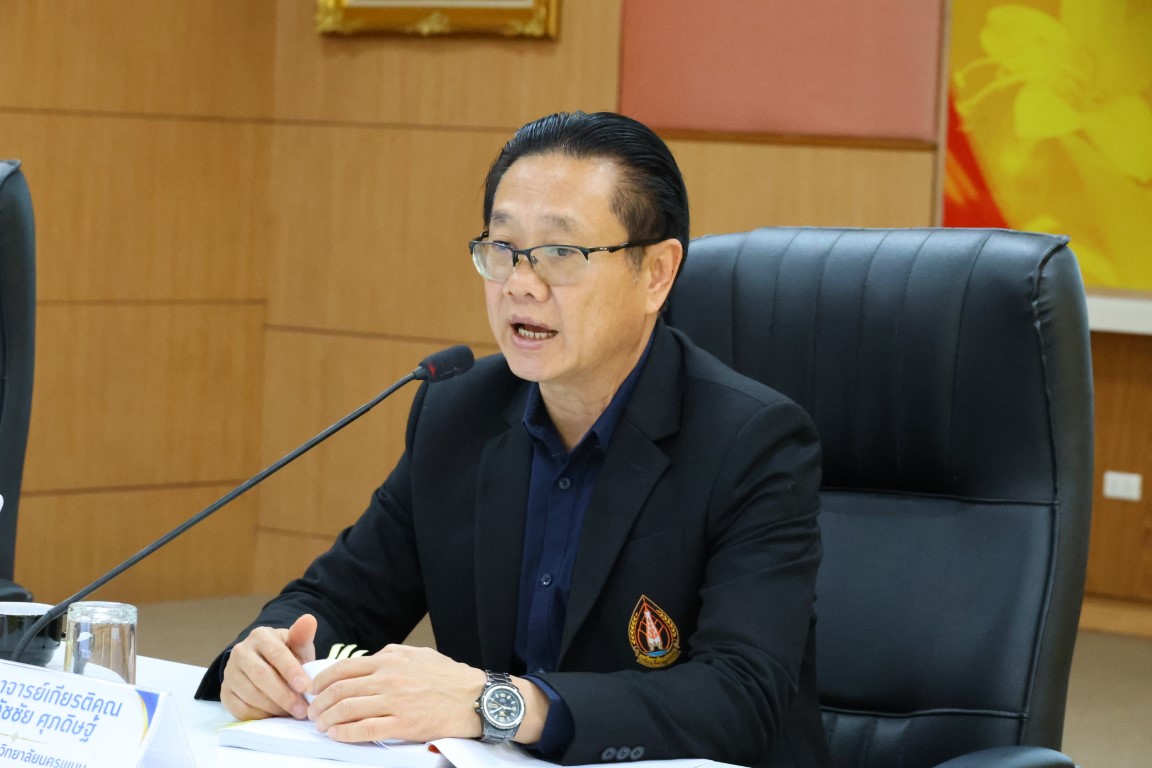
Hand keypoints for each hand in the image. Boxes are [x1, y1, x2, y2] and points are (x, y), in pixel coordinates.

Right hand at [221, 614, 317, 720]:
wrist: (266, 665)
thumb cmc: (287, 655)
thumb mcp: (297, 645)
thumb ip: (302, 636)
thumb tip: (309, 619)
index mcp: (260, 636)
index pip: (276, 654)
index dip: (291, 671)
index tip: (306, 687)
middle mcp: (241, 652)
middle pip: (261, 676)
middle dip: (284, 695)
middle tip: (302, 709)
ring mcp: (230, 673)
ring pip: (250, 694)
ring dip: (274, 707)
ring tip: (292, 713)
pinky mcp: (225, 692)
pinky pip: (240, 708)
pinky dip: (259, 715)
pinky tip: (274, 716)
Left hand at [308, 644, 487, 743]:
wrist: (475, 697)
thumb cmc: (449, 677)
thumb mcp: (419, 654)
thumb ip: (392, 655)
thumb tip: (372, 658)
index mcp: (390, 660)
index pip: (343, 668)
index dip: (322, 680)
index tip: (313, 690)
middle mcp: (388, 679)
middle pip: (340, 690)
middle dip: (320, 703)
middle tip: (312, 712)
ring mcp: (395, 702)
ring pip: (348, 710)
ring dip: (328, 720)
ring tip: (322, 726)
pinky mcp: (403, 724)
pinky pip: (366, 730)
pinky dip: (346, 733)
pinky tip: (338, 735)